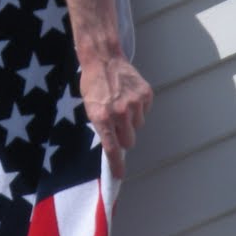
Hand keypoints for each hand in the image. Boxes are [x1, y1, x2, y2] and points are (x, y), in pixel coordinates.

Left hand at [79, 54, 153, 177]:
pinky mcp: (146, 95)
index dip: (116, 165)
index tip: (120, 175)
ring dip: (131, 121)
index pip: (112, 149)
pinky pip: (145, 112)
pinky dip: (139, 108)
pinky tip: (129, 96)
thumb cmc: (93, 84)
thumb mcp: (90, 108)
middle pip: (129, 141)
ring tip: (121, 104)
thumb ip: (101, 127)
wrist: (103, 59)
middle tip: (117, 124)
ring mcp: (134, 103)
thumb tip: (112, 146)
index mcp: (102, 118)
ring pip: (138, 127)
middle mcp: (119, 113)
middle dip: (124, 137)